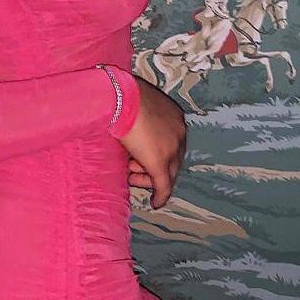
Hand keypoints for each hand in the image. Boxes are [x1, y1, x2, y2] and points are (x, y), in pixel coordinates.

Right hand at [115, 76, 185, 208]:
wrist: (120, 98)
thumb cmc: (123, 96)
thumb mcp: (137, 106)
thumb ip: (139, 118)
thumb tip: (131, 128)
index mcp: (175, 117)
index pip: (171, 142)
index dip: (157, 152)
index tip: (142, 158)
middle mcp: (179, 132)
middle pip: (172, 159)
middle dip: (153, 167)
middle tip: (135, 172)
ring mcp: (171, 148)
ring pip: (167, 173)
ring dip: (150, 179)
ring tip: (132, 178)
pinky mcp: (160, 162)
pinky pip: (164, 185)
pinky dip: (161, 195)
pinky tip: (155, 203)